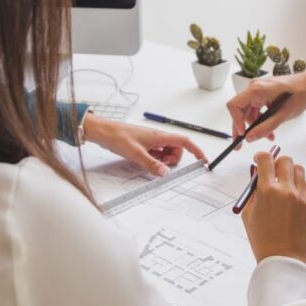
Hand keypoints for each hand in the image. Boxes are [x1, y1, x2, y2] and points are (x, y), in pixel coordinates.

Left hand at [83, 115, 206, 175]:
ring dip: (163, 160)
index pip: (184, 142)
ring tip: (148, 161)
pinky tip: (143, 160)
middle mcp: (158, 137)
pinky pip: (156, 154)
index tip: (203, 160)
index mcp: (159, 136)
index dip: (196, 150)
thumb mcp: (136, 154)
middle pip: (177, 150)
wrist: (103, 132)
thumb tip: (165, 173)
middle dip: (173, 160)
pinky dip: (154, 159)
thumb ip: (152, 164)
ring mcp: (151, 141)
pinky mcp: (145, 145)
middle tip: (161, 165)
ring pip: (166, 153)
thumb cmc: (118, 137)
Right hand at [226, 72, 305, 141]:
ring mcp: (257, 90)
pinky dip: (260, 120)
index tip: (242, 134)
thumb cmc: (299, 93)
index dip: (236, 121)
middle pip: (239, 110)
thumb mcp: (283, 115)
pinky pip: (255, 109)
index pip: (234, 105)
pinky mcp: (262, 94)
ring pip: (248, 112)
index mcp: (257, 89)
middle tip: (241, 143)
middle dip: (243, 128)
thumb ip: (265, 127)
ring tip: (267, 136)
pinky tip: (269, 129)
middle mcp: (254, 88)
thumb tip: (250, 137)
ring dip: (255, 126)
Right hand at [241, 152, 305, 264]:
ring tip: (287, 187)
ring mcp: (302, 198)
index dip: (261, 156)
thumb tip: (257, 173)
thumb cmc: (263, 240)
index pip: (265, 159)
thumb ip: (252, 192)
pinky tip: (299, 195)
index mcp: (267, 191)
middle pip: (285, 160)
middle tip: (275, 173)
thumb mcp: (249, 214)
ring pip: (300, 170)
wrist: (283, 260)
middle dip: (278, 163)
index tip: (260, 160)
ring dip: (292, 174)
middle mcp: (286, 191)